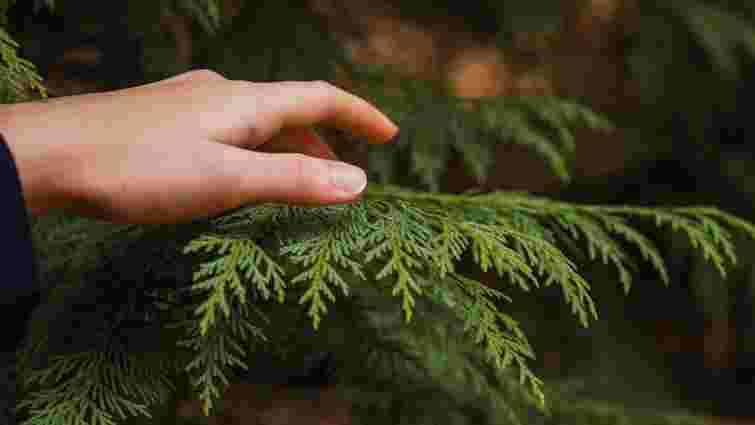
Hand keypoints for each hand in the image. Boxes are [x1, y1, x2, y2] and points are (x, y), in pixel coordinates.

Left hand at [0, 70, 397, 223]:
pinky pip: (226, 129)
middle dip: (325, 140)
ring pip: (256, 121)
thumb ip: (293, 181)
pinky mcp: (164, 120)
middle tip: (345, 174)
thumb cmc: (135, 167)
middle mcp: (220, 94)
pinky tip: (236, 172)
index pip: (320, 97)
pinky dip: (251, 150)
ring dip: (287, 148)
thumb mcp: (226, 180)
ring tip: (298, 180)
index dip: (360, 115)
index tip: (390, 135)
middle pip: (290, 110)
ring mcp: (189, 105)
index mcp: (244, 102)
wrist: (46, 155)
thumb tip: (359, 182)